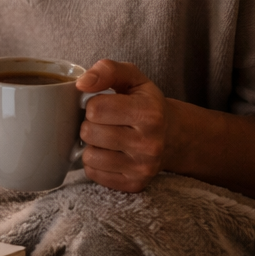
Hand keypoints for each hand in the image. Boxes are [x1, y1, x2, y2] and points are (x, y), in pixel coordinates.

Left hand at [76, 59, 177, 192]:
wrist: (172, 136)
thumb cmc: (145, 103)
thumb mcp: (132, 78)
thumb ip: (107, 70)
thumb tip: (81, 83)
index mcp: (150, 113)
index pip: (96, 108)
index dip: (93, 103)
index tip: (104, 104)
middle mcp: (150, 144)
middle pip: (89, 132)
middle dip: (91, 124)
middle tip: (105, 122)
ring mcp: (143, 168)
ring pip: (89, 156)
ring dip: (91, 145)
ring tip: (106, 138)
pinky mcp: (134, 185)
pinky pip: (93, 173)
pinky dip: (95, 162)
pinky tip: (110, 153)